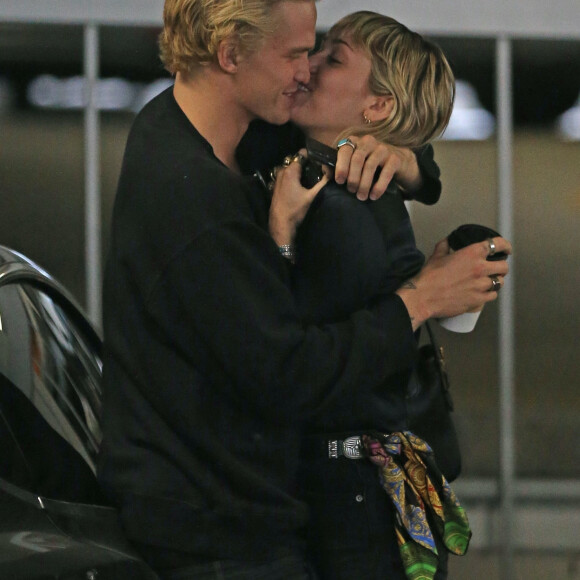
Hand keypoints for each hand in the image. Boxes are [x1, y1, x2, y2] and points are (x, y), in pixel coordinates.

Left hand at [269, 151, 327, 246]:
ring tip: (311, 176)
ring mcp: (277, 179)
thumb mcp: (312, 196)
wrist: (280, 224)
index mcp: (290, 171)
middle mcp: (282, 172)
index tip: (320, 160)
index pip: (301, 154)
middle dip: (306, 163)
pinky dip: (294, 177)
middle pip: (296, 161)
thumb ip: (322, 182)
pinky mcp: (277, 186)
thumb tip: (331, 172)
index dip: (312, 155)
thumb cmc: (295, 210)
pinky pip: (287, 176)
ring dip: (300, 171)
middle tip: (318, 169)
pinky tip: (302, 184)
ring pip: (291, 169)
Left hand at [334, 135, 421, 200]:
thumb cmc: (369, 165)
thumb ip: (338, 167)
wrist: (397, 163)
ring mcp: (383, 149)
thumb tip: (326, 174)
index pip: (345, 150)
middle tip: (351, 191)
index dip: (341, 166)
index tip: (339, 181)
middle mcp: (368, 142)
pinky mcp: (395, 158)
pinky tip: (374, 196)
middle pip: (357, 158)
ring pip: (370, 165)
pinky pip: (386, 172)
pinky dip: (379, 186)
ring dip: (364, 184)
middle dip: (352, 177)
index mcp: (355, 142)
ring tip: (361, 197)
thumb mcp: (353, 164)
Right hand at [396, 236, 512, 329]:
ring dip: (496, 281)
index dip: (505, 246)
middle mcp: (480, 268)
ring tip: (489, 281)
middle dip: (501, 267)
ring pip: (500, 282)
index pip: (497, 245)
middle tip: (496, 268)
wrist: (424, 297)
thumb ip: (445, 246)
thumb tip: (448, 241)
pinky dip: (490, 293)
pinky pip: (493, 295)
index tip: (506, 249)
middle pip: (503, 267)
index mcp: (472, 253)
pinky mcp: (479, 300)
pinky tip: (484, 292)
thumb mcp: (436, 256)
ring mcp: (481, 285)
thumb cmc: (429, 276)